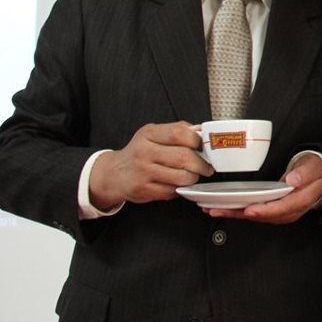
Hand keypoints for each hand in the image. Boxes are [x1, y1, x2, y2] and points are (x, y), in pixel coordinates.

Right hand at [90, 121, 212, 208]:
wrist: (114, 173)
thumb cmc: (140, 152)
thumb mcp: (153, 134)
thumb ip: (177, 130)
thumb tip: (202, 132)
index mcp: (149, 134)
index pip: (180, 133)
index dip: (198, 141)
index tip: (204, 147)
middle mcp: (144, 151)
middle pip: (184, 157)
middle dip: (201, 164)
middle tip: (206, 167)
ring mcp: (143, 171)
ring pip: (181, 177)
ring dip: (192, 178)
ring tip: (192, 175)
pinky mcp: (144, 189)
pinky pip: (172, 191)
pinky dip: (179, 189)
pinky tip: (175, 184)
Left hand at [204, 152, 321, 223]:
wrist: (318, 176)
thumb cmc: (314, 171)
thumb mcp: (313, 167)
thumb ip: (304, 173)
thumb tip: (292, 181)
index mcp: (301, 200)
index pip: (282, 208)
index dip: (265, 211)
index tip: (250, 210)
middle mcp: (289, 210)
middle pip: (264, 216)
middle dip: (241, 214)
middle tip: (220, 210)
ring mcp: (280, 212)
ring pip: (257, 216)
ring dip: (236, 214)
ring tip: (215, 209)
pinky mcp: (272, 209)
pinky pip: (256, 213)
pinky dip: (239, 211)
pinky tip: (225, 208)